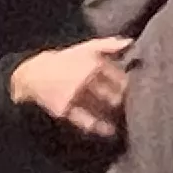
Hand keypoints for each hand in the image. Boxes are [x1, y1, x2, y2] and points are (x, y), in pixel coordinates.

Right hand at [10, 36, 133, 145]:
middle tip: (132, 105)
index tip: (138, 88)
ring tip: (122, 118)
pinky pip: (86, 121)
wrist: (33, 74)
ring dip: (113, 114)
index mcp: (92, 63)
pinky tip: (109, 131)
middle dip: (124, 100)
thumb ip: (108, 45)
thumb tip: (129, 42)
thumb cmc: (65, 60)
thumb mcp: (85, 48)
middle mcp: (84, 79)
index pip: (120, 77)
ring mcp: (74, 95)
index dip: (129, 84)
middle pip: (114, 94)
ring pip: (101, 108)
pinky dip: (99, 127)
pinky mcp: (65, 109)